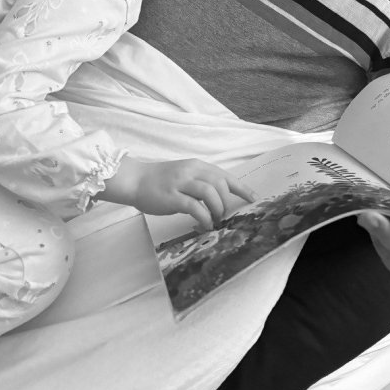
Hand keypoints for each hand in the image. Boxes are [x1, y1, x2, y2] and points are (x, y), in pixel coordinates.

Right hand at [131, 159, 255, 229]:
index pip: (225, 175)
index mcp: (197, 165)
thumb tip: (220, 199)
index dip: (242, 188)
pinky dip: (204, 217)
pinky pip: (195, 207)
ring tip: (215, 219)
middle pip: (221, 183)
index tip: (254, 198)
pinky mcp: (172, 197)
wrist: (135, 180)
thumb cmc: (160, 181)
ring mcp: (181, 183)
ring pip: (211, 193)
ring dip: (217, 209)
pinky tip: (204, 224)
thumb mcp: (184, 176)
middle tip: (224, 215)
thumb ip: (200, 183)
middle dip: (227, 201)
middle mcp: (192, 171)